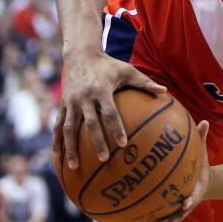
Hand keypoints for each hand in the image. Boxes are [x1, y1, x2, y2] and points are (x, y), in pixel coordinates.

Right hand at [52, 51, 166, 168]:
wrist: (80, 54)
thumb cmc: (109, 65)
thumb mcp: (128, 70)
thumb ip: (145, 82)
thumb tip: (165, 91)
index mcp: (101, 90)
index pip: (109, 113)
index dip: (116, 128)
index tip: (122, 144)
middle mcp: (84, 97)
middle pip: (90, 124)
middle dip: (96, 142)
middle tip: (104, 159)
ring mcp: (71, 102)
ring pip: (69, 128)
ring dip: (71, 148)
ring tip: (74, 167)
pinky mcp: (63, 105)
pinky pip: (58, 125)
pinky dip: (57, 140)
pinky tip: (58, 156)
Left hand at [130, 121, 209, 221]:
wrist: (203, 183)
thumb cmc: (200, 166)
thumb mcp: (203, 152)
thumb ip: (202, 139)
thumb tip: (204, 121)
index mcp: (194, 192)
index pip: (192, 197)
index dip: (189, 201)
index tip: (184, 202)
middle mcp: (182, 205)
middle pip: (173, 216)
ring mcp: (171, 210)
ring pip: (158, 221)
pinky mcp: (163, 210)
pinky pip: (149, 216)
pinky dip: (138, 221)